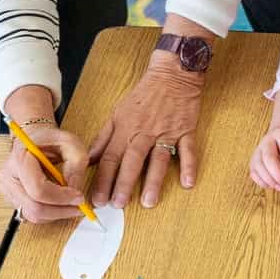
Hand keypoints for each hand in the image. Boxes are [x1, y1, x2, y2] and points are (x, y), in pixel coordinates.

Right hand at [0, 124, 90, 221]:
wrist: (34, 139)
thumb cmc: (50, 139)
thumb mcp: (70, 143)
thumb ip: (76, 166)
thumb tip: (75, 193)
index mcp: (20, 158)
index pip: (38, 189)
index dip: (61, 198)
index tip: (79, 196)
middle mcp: (8, 176)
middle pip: (33, 207)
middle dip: (60, 211)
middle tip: (79, 207)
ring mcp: (7, 189)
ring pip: (32, 215)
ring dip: (55, 214)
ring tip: (71, 204)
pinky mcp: (12, 198)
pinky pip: (30, 214)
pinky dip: (48, 213)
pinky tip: (59, 202)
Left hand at [91, 59, 201, 208]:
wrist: (172, 74)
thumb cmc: (143, 94)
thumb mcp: (118, 112)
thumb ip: (104, 138)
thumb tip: (90, 158)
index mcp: (125, 128)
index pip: (110, 156)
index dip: (102, 178)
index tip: (96, 198)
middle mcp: (144, 132)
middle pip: (132, 160)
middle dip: (123, 183)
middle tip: (117, 204)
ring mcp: (166, 131)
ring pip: (158, 158)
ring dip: (153, 180)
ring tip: (148, 202)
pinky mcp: (186, 130)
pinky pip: (188, 150)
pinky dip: (189, 166)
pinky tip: (188, 183)